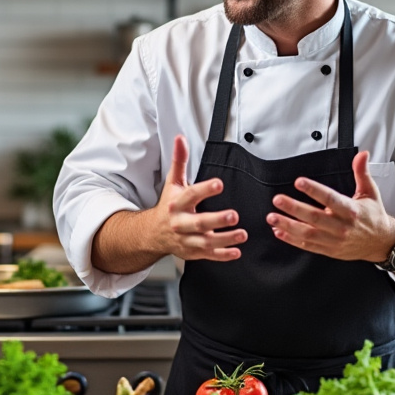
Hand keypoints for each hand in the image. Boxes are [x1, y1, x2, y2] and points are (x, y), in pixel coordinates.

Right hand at [154, 135, 245, 261]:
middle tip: (234, 215)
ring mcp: (186, 240)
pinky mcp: (192, 252)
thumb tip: (180, 138)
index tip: (220, 184)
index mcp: (177, 204)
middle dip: (216, 220)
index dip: (205, 189)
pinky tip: (236, 252)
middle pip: (198, 223)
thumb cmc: (168, 205)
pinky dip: (222, 256)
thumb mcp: (172, 182)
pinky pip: (208, 256)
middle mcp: (180, 223)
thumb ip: (179, 161)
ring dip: (225, 240)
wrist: (152, 234)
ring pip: (205, 242)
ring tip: (242, 234)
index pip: (191, 195)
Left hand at [267, 150, 394, 261]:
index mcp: (351, 211)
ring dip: (288, 226)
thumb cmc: (373, 216)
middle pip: (314, 217)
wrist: (380, 243)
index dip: (314, 190)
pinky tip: (278, 232)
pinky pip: (308, 246)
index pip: (330, 199)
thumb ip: (362, 173)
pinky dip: (292, 240)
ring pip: (308, 234)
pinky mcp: (329, 250)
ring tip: (272, 217)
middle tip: (278, 200)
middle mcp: (342, 227)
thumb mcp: (370, 192)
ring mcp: (334, 240)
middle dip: (294, 208)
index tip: (299, 182)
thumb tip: (362, 155)